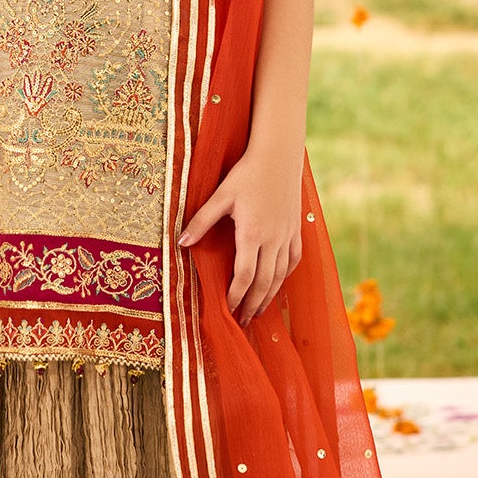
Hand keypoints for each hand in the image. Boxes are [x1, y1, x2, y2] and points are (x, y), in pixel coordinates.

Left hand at [177, 150, 303, 325]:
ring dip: (269, 297)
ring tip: (258, 312)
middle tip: (242, 322)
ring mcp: (287, 235)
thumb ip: (201, 220)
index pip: (245, 275)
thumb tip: (181, 243)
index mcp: (252, 233)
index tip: (227, 308)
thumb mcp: (220, 195)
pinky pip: (293, 260)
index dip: (236, 295)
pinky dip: (285, 277)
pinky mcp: (296, 229)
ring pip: (280, 275)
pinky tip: (277, 285)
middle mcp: (273, 239)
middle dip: (252, 304)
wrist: (279, 155)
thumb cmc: (246, 173)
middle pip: (264, 282)